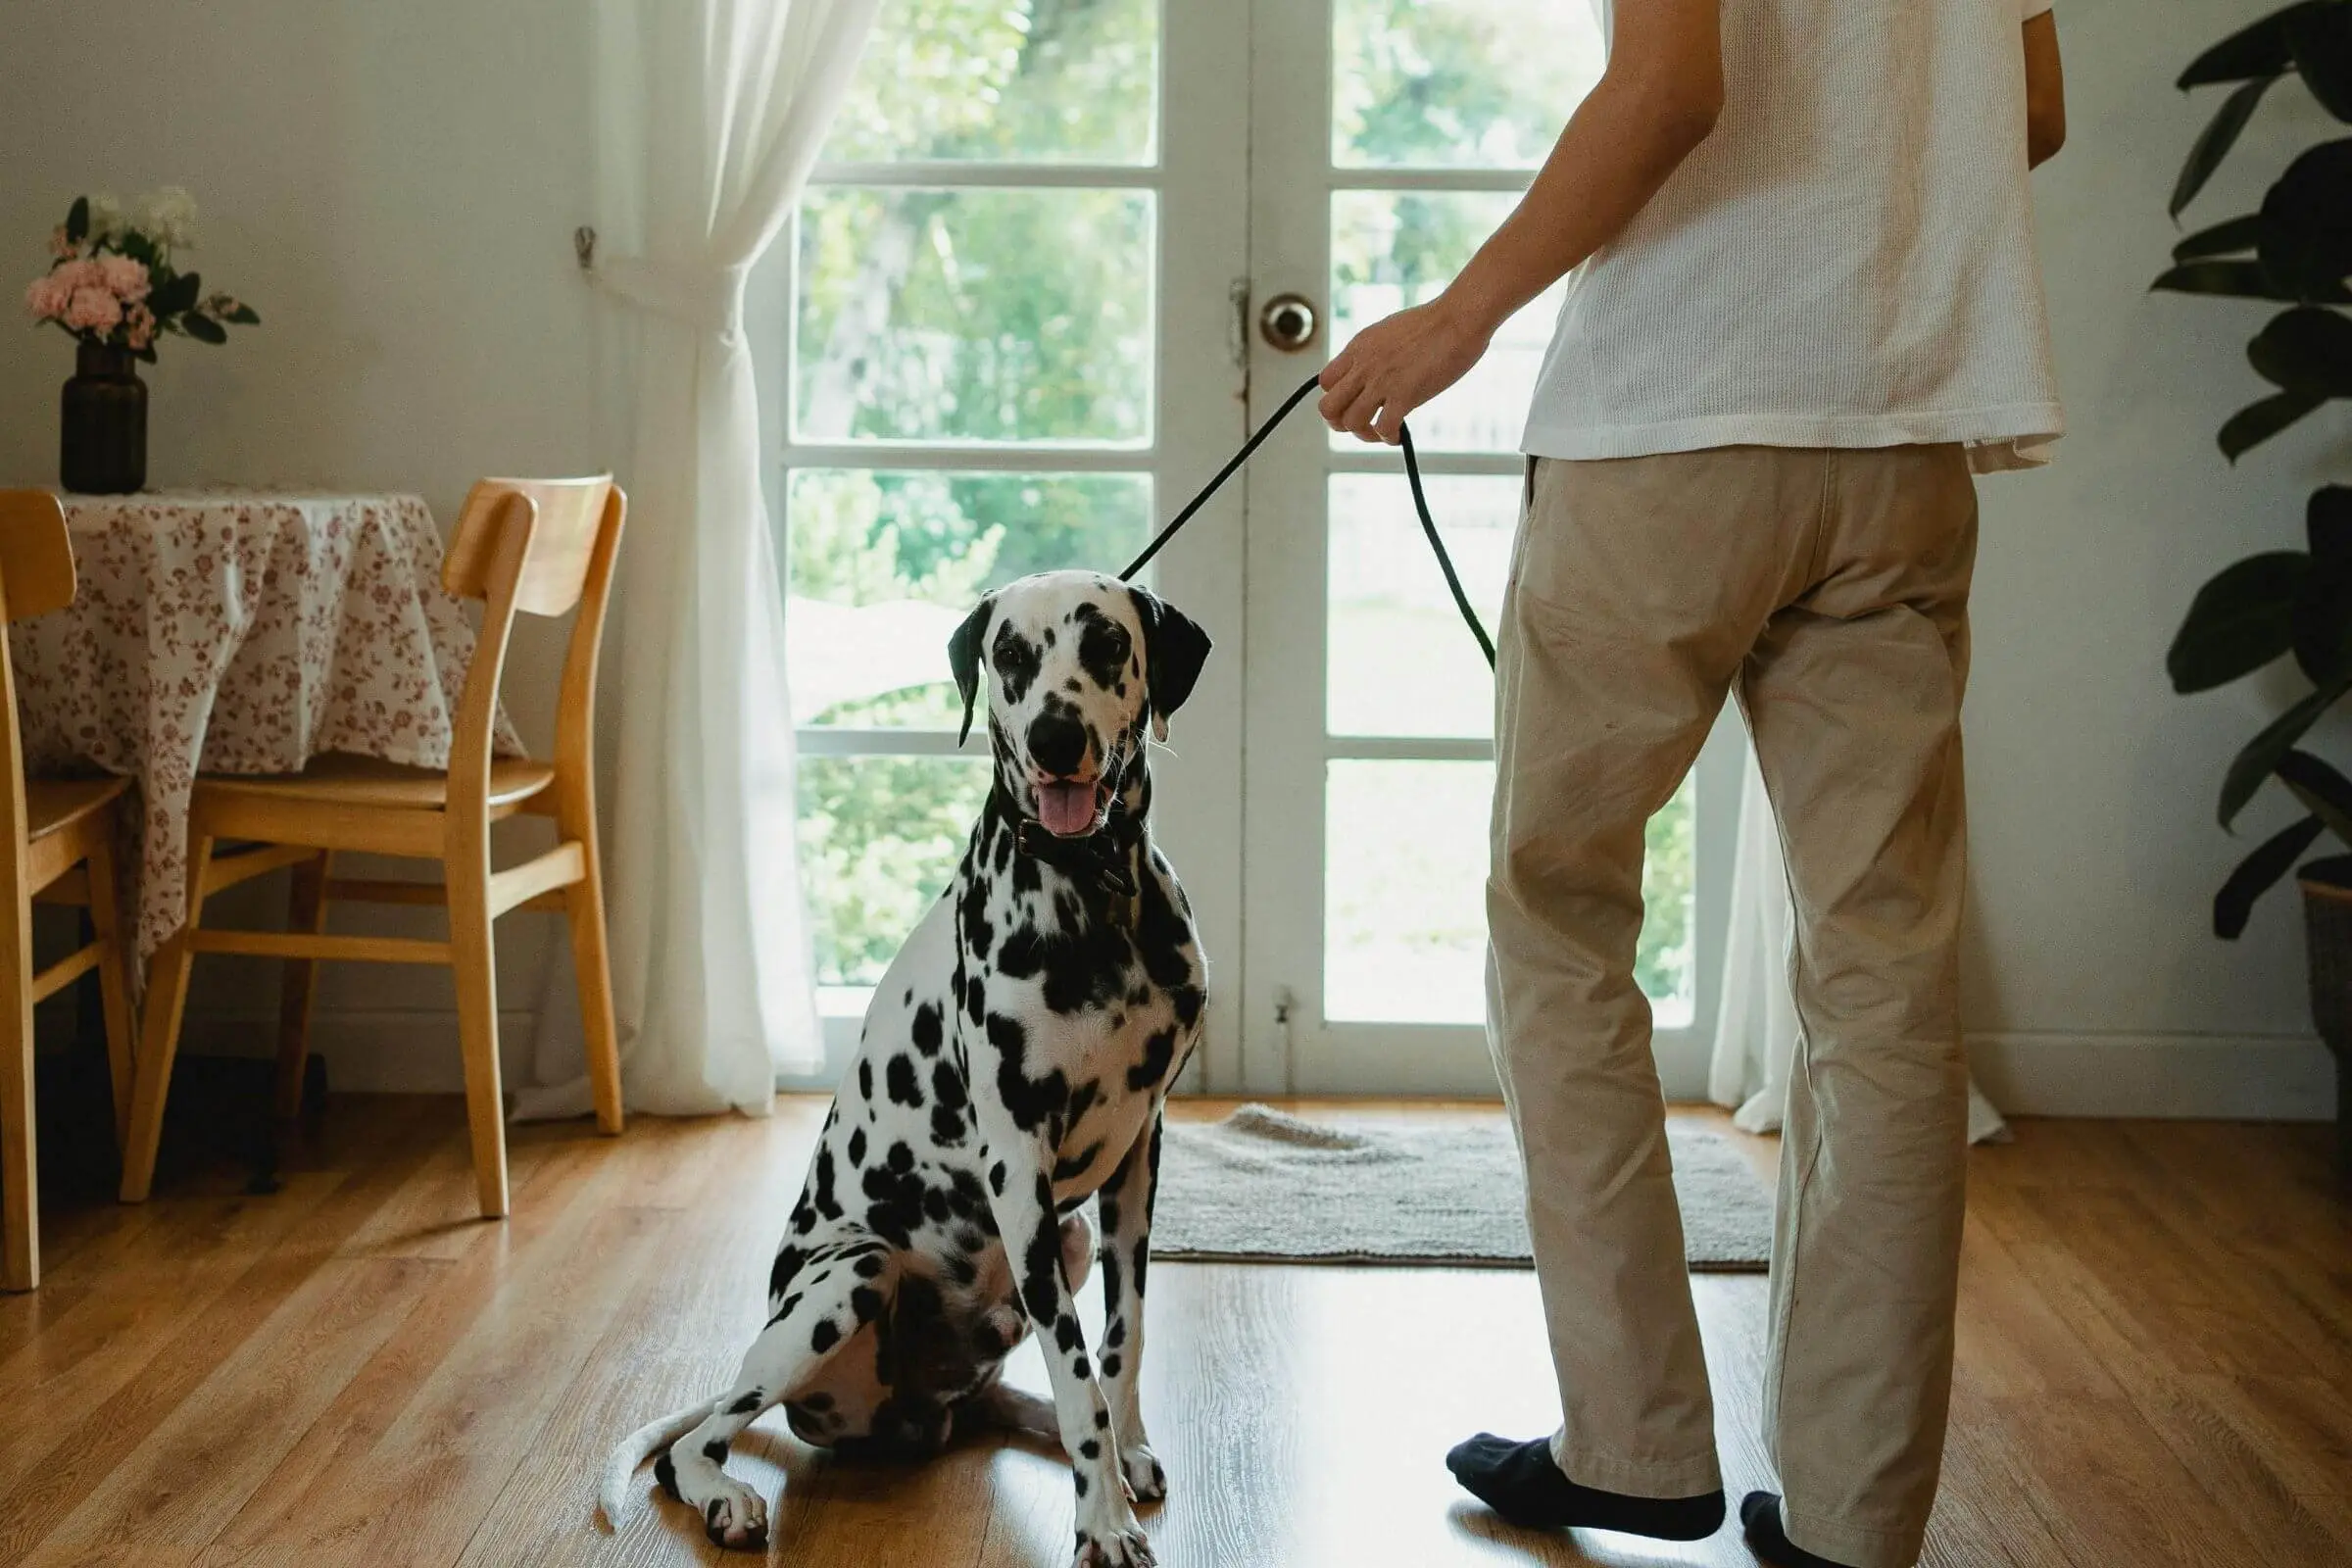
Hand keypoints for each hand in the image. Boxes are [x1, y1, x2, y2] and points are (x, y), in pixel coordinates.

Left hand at [1317, 294, 1492, 444]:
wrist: (1457, 318)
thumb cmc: (1433, 322)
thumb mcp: (1388, 331)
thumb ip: (1374, 353)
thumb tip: (1374, 372)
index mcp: (1358, 348)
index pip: (1325, 382)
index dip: (1337, 398)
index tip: (1354, 403)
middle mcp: (1364, 366)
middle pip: (1328, 408)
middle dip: (1340, 423)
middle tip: (1361, 424)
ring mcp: (1382, 381)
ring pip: (1351, 422)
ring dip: (1364, 435)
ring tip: (1381, 432)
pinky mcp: (1405, 394)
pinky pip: (1384, 428)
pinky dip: (1389, 437)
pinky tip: (1398, 435)